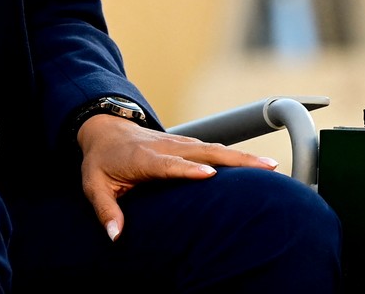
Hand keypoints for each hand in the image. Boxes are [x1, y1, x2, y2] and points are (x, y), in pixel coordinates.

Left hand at [77, 114, 278, 240]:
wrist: (103, 127)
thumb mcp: (93, 185)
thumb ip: (105, 210)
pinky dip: (235, 155)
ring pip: (213, 148)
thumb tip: (116, 236)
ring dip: (242, 157)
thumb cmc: (101, 160)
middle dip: (233, 160)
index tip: (209, 174)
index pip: (167, 164)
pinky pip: (213, 148)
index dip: (187, 169)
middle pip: (203, 151)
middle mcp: (165, 147)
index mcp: (143, 158)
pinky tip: (257, 165)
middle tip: (264, 168)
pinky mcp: (185, 144)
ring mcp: (177, 142)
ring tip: (271, 167)